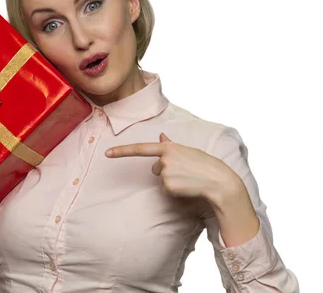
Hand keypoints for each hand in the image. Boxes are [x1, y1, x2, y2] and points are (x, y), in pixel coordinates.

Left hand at [105, 133, 239, 202]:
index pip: (140, 148)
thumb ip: (171, 145)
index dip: (122, 151)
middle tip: (186, 171)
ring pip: (161, 180)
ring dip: (173, 181)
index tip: (107, 153)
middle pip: (155, 168)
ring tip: (189, 178)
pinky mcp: (168, 186)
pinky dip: (175, 191)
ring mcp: (165, 173)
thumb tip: (160, 136)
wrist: (219, 181)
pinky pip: (166, 190)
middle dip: (167, 171)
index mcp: (169, 147)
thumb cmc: (205, 164)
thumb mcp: (188, 150)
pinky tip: (188, 187)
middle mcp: (164, 159)